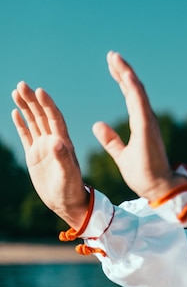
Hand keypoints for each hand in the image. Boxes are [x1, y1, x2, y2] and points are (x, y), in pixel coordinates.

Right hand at [11, 82, 87, 227]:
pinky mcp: (35, 155)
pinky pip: (27, 135)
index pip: (54, 118)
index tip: (40, 91)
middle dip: (33, 100)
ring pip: (34, 122)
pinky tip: (16, 111)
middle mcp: (54, 141)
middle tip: (22, 84)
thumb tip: (56, 142)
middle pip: (42, 115)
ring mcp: (44, 147)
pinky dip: (22, 123)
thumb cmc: (71, 190)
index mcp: (64, 143)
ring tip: (17, 91)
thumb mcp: (67, 175)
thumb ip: (63, 159)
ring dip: (26, 107)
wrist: (67, 202)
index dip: (47, 105)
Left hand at [92, 52, 186, 201]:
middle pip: (134, 89)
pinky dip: (133, 89)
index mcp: (140, 124)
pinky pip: (139, 104)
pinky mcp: (147, 128)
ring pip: (137, 92)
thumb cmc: (143, 173)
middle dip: (123, 71)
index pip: (130, 96)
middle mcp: (146, 119)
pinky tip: (126, 75)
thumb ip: (111, 140)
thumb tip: (97, 125)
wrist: (157, 187)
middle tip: (112, 55)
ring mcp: (148, 122)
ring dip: (127, 74)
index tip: (112, 65)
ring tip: (115, 58)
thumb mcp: (121, 154)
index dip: (121, 79)